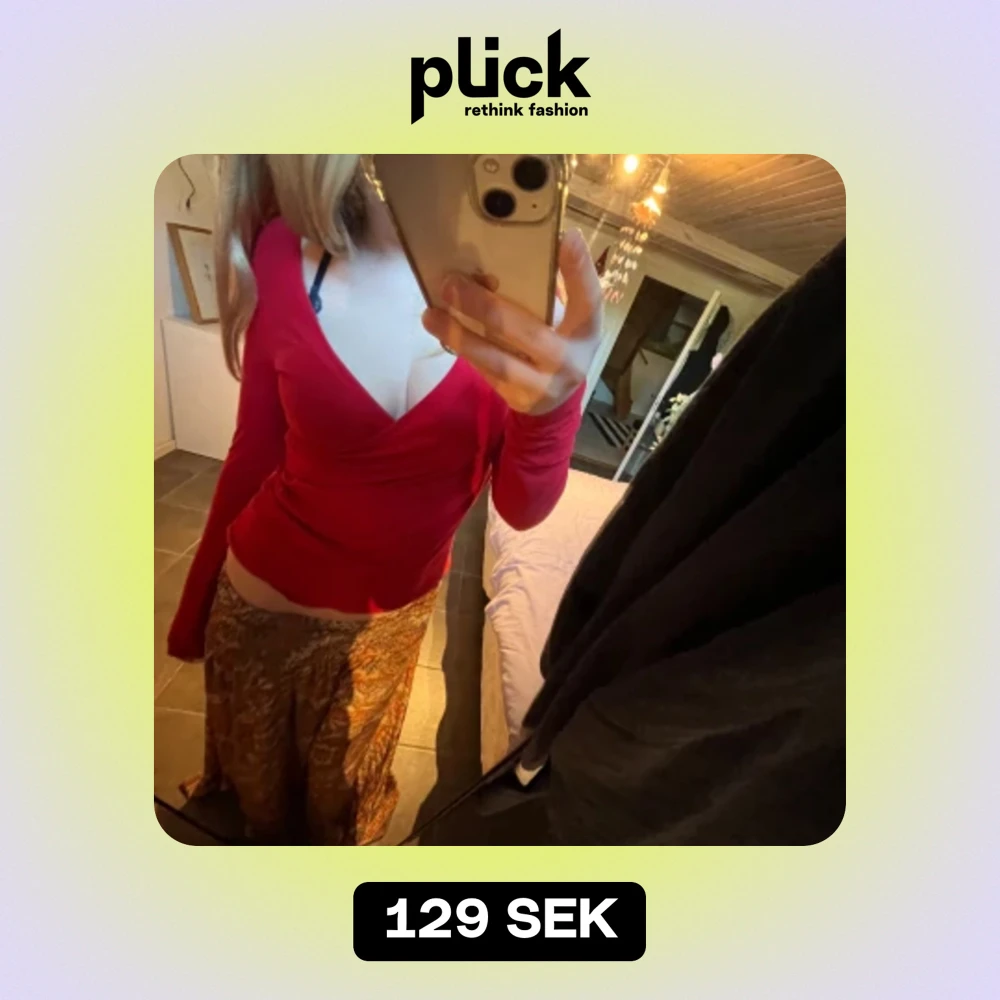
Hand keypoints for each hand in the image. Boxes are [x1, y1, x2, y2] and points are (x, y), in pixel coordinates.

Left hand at [421, 228, 603, 415]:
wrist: (555, 399)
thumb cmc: (557, 341)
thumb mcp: (564, 318)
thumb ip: (544, 290)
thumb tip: (503, 256)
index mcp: (587, 331)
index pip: (590, 299)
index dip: (580, 270)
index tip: (567, 237)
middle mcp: (569, 361)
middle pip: (529, 333)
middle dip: (486, 307)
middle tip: (452, 283)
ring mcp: (543, 385)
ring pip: (498, 360)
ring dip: (460, 335)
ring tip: (432, 314)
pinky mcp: (517, 398)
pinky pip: (485, 371)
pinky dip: (461, 347)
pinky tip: (439, 328)